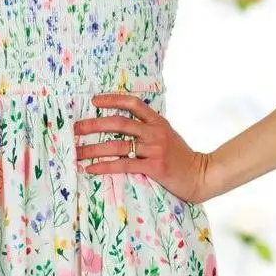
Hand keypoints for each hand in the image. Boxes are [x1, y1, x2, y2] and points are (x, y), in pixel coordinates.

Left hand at [73, 93, 212, 201]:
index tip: (93, 101)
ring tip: (77, 154)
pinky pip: (124, 164)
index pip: (133, 104)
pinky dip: (105, 166)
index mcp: (158, 122)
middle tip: (75, 129)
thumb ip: (148, 129)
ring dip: (93, 149)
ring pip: (117, 145)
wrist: (200, 175)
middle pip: (119, 123)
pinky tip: (91, 168)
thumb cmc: (180, 157)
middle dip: (94, 125)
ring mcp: (155, 149)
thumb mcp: (167, 136)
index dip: (113, 99)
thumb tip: (122, 127)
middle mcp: (155, 132)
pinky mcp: (154, 167)